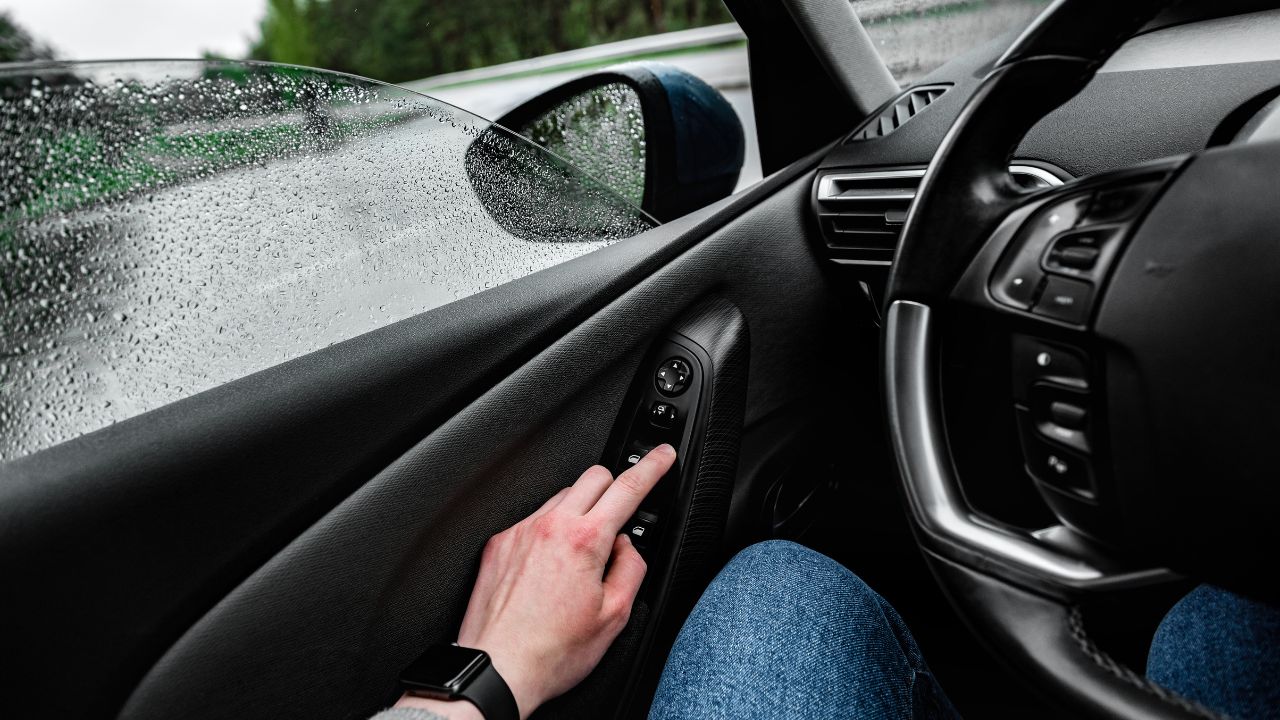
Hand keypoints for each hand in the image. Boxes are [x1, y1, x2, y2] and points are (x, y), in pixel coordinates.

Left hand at [396, 444, 675, 718]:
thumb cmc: (551, 652)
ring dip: (579, 512)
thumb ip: (632, 568)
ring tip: (579, 558)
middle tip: (620, 515)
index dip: (652, 466)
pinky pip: (533, 520)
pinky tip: (549, 569)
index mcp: (585, 541)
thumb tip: (629, 547)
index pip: (628, 487)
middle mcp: (550, 527)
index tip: (663, 455)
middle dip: (614, 487)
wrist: (498, 669)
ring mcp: (521, 532)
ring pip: (561, 497)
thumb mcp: (615, 616)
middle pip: (593, 476)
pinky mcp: (499, 544)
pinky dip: (549, 533)